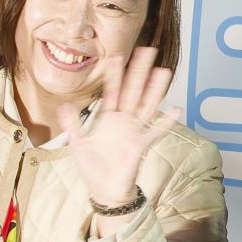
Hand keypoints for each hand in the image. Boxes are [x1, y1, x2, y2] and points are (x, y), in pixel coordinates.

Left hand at [64, 46, 179, 232]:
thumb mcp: (77, 143)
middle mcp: (124, 121)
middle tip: (147, 51)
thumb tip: (64, 104)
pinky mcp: (141, 145)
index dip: (115, 75)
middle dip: (139, 71)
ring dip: (155, 89)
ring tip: (163, 71)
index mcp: (108, 118)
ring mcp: (134, 131)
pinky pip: (156, 132)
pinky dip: (166, 122)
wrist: (104, 190)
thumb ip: (73, 123)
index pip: (112, 91)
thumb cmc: (93, 167)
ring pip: (146, 104)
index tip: (117, 56)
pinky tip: (176, 110)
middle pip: (133, 90)